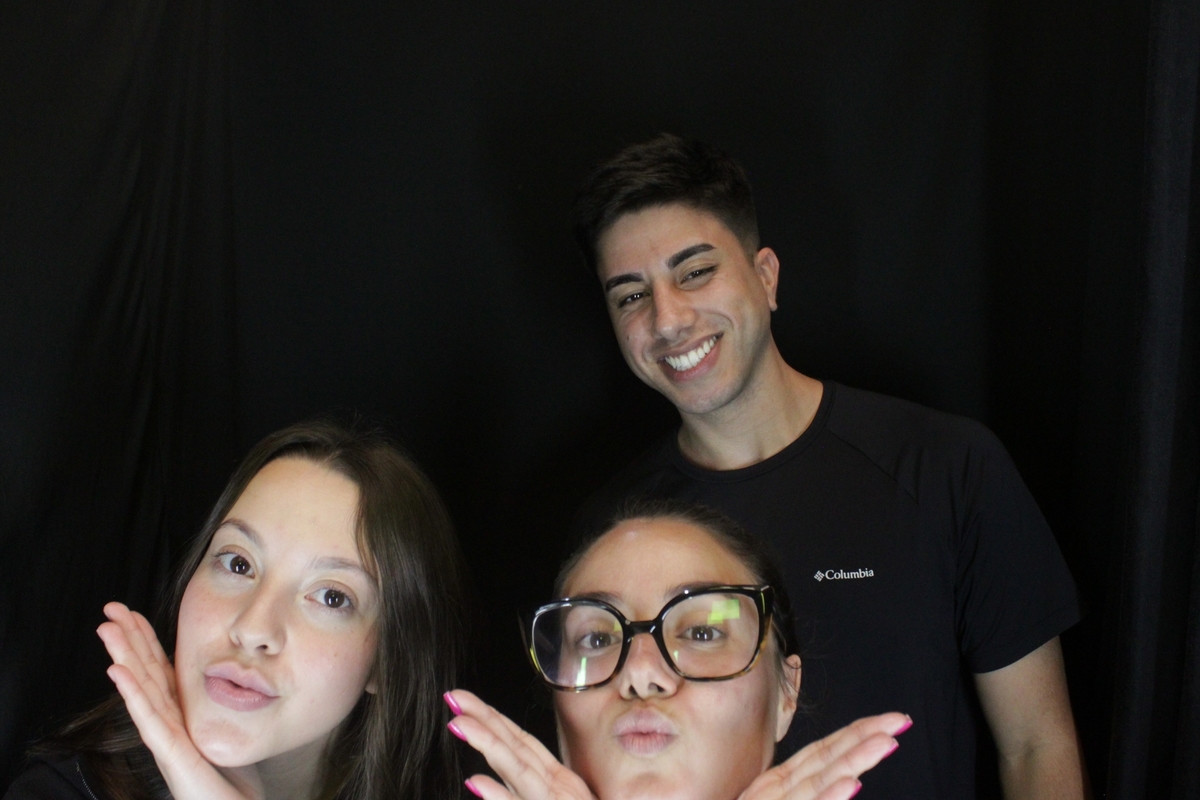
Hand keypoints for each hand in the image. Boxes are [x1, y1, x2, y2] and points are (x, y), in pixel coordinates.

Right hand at [97, 602, 261, 799]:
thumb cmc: (234, 785)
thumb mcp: (226, 734)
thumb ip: (220, 711)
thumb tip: (234, 679)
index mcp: (183, 718)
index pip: (159, 673)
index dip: (145, 643)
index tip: (132, 614)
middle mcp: (170, 727)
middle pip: (145, 675)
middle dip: (128, 641)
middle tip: (110, 609)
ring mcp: (168, 742)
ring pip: (141, 692)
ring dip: (123, 658)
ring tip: (107, 630)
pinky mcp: (173, 757)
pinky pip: (151, 720)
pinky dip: (134, 694)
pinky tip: (119, 672)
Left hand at [443, 689, 595, 799]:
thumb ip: (525, 791)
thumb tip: (488, 780)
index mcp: (558, 782)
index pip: (521, 742)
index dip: (494, 718)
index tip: (464, 702)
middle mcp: (558, 789)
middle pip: (518, 747)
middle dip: (485, 720)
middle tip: (455, 699)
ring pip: (520, 770)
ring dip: (490, 745)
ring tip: (460, 725)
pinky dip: (500, 797)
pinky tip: (476, 784)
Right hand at [737, 713, 911, 799]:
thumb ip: (798, 792)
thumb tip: (836, 779)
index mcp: (774, 787)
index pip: (820, 755)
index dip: (853, 735)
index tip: (888, 723)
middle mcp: (772, 793)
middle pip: (822, 761)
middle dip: (861, 739)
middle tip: (898, 721)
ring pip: (817, 783)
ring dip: (851, 760)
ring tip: (883, 744)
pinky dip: (827, 798)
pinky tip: (852, 786)